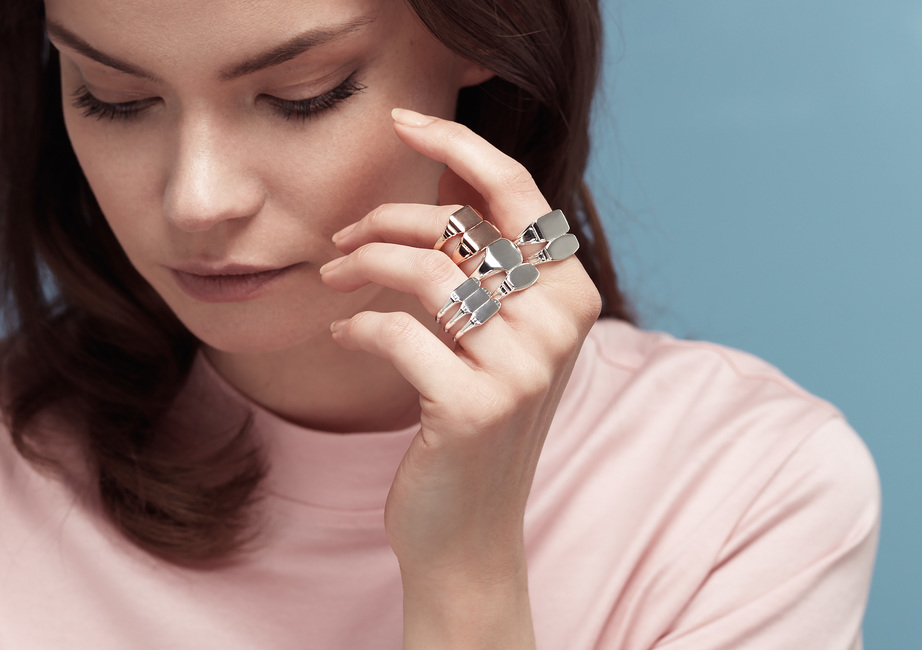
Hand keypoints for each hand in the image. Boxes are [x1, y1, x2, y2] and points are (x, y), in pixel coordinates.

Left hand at [320, 108, 601, 647]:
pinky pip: (397, 334)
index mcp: (573, 294)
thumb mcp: (496, 334)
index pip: (518, 191)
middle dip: (388, 219)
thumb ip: (487, 260)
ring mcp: (524, 369)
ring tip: (332, 278)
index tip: (402, 122)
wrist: (469, 531)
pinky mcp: (476, 408)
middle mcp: (561, 324)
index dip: (458, 145)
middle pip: (461, 226)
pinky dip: (357, 328)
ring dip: (363, 265)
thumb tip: (447, 178)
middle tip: (342, 238)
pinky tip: (343, 336)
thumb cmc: (474, 419)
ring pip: (425, 272)